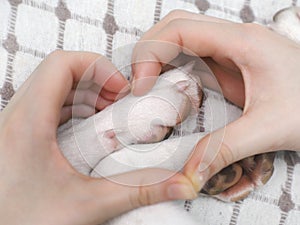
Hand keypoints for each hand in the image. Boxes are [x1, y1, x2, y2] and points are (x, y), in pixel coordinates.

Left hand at [0, 50, 196, 224]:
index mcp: (29, 123)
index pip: (62, 64)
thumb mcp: (88, 205)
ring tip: (108, 114)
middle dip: (97, 81)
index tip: (120, 89)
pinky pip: (47, 105)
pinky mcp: (17, 135)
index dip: (98, 67)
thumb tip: (179, 183)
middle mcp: (16, 117)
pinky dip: (74, 107)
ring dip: (86, 94)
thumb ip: (139, 190)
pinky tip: (89, 128)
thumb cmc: (22, 224)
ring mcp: (14, 125)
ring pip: (53, 87)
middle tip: (119, 103)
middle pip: (60, 72)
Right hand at [131, 10, 299, 191]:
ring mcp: (232, 50)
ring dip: (159, 58)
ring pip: (182, 38)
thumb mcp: (269, 128)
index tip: (142, 85)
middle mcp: (234, 39)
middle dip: (149, 51)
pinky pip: (193, 56)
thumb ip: (224, 149)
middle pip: (176, 26)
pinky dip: (172, 69)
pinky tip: (168, 88)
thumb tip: (190, 173)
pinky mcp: (231, 65)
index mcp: (243, 43)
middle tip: (140, 84)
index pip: (181, 29)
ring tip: (147, 87)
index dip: (151, 53)